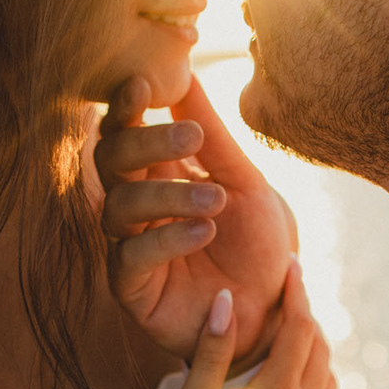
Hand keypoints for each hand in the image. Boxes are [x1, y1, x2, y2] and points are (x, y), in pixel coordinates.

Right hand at [95, 75, 295, 362]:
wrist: (276, 311)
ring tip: (215, 200)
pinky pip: (129, 257)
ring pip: (118, 207)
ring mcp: (130, 248)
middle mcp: (137, 208)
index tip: (143, 85)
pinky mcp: (133, 290)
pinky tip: (204, 230)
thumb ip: (213, 139)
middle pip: (111, 162)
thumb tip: (186, 76)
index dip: (126, 109)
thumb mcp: (246, 184)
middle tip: (191, 139)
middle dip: (145, 143)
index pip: (125, 133)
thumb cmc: (260, 247)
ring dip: (166, 195)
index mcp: (159, 175)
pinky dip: (166, 238)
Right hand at [142, 263, 337, 388]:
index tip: (293, 266)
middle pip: (321, 351)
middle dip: (307, 319)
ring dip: (314, 358)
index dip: (297, 293)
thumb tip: (228, 298)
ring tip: (290, 341)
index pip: (299, 328)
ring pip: (329, 386)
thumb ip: (213, 350)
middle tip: (290, 298)